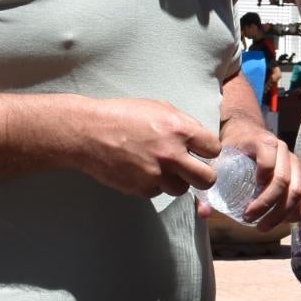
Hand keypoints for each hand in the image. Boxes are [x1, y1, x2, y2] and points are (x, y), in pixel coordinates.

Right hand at [68, 98, 219, 197]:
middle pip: (207, 179)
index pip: (214, 149)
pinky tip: (141, 170)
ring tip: (160, 168)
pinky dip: (153, 184)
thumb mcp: (159, 108)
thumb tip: (201, 140)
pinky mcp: (140, 188)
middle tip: (193, 171)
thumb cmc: (122, 116)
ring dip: (175, 181)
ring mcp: (155, 174)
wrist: (86, 133)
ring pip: (181, 189)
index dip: (207, 150)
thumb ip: (184, 124)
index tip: (200, 151)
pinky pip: (157, 192)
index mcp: (179, 130)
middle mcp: (171, 155)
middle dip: (203, 175)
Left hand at [217, 117, 300, 225]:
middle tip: (249, 220)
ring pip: (298, 191)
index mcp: (264, 143)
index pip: (268, 164)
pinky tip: (287, 221)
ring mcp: (296, 162)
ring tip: (264, 226)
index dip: (260, 186)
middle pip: (283, 182)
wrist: (248, 130)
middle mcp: (284, 151)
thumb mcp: (217, 159)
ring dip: (282, 213)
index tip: (245, 202)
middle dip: (267, 205)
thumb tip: (204, 215)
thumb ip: (209, 184)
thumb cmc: (232, 146)